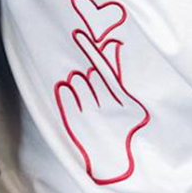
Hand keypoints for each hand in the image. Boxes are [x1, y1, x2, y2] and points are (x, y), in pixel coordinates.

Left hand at [55, 29, 149, 185]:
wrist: (108, 159)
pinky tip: (73, 98)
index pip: (102, 66)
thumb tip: (113, 43)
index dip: (89, 48)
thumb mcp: (127, 104)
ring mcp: (86, 110)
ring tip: (86, 98)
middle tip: (92, 89)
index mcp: (118, 97)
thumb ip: (118, 73)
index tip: (79, 32)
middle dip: (88, 77)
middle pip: (87, 74)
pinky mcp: (71, 118)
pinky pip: (64, 93)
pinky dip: (67, 92)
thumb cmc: (120, 128)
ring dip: (79, 85)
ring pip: (76, 81)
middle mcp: (102, 103)